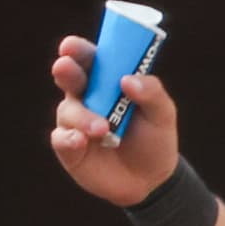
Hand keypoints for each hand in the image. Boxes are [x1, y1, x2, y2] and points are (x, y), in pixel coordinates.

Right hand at [47, 35, 180, 205]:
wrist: (152, 180)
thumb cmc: (154, 138)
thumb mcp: (163, 115)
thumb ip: (152, 93)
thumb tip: (128, 80)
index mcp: (107, 82)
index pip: (90, 59)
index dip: (78, 50)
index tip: (71, 46)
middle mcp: (85, 97)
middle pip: (69, 77)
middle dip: (66, 70)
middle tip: (66, 67)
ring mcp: (74, 122)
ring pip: (68, 110)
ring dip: (82, 117)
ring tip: (103, 128)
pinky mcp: (70, 147)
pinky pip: (61, 139)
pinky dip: (69, 139)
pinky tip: (80, 140)